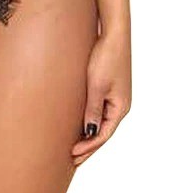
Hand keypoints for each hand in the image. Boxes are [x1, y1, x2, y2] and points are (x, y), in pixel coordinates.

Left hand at [71, 29, 131, 165]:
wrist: (113, 34)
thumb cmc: (105, 57)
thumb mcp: (96, 86)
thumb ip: (92, 110)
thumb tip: (90, 132)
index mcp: (120, 108)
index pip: (103, 135)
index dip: (88, 147)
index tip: (72, 154)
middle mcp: (121, 104)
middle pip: (103, 131)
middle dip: (89, 146)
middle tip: (72, 159)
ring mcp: (116, 96)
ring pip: (101, 121)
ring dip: (89, 134)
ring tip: (74, 145)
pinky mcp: (110, 86)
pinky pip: (100, 109)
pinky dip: (90, 119)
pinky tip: (80, 122)